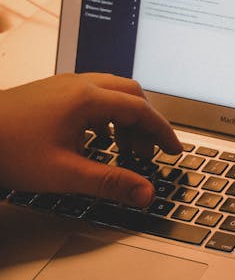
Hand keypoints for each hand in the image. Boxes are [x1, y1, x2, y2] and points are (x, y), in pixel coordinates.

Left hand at [0, 73, 181, 206]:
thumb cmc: (8, 149)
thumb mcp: (65, 173)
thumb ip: (111, 183)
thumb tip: (144, 193)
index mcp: (86, 99)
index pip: (141, 110)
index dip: (162, 132)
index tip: (173, 150)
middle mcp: (77, 86)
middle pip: (131, 94)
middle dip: (147, 123)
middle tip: (151, 150)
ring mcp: (62, 86)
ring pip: (111, 92)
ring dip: (126, 118)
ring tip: (125, 149)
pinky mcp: (50, 93)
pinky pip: (91, 95)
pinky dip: (106, 115)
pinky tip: (96, 139)